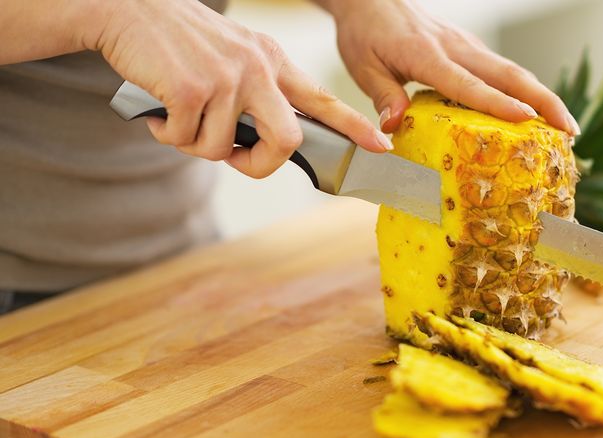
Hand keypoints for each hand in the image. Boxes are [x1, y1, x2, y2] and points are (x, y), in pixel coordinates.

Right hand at [88, 0, 391, 177]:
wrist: (130, 10)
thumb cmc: (182, 43)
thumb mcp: (235, 56)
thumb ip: (258, 94)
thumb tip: (259, 147)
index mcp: (272, 61)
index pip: (322, 99)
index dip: (353, 126)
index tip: (380, 146)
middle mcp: (257, 68)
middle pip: (287, 140)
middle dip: (259, 164)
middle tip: (231, 157)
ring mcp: (226, 77)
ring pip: (222, 148)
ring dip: (193, 144)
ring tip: (177, 116)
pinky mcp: (191, 88)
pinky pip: (185, 140)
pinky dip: (166, 134)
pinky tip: (157, 110)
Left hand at [321, 0, 578, 134]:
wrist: (372, 1)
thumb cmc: (366, 35)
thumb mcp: (364, 67)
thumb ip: (383, 96)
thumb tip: (394, 127)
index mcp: (427, 55)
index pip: (467, 83)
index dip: (497, 102)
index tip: (526, 119)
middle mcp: (455, 48)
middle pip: (508, 74)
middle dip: (543, 102)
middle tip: (567, 131)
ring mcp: (467, 46)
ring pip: (513, 71)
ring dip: (543, 97)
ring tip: (566, 127)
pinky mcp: (471, 49)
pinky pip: (503, 70)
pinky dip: (526, 91)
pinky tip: (538, 112)